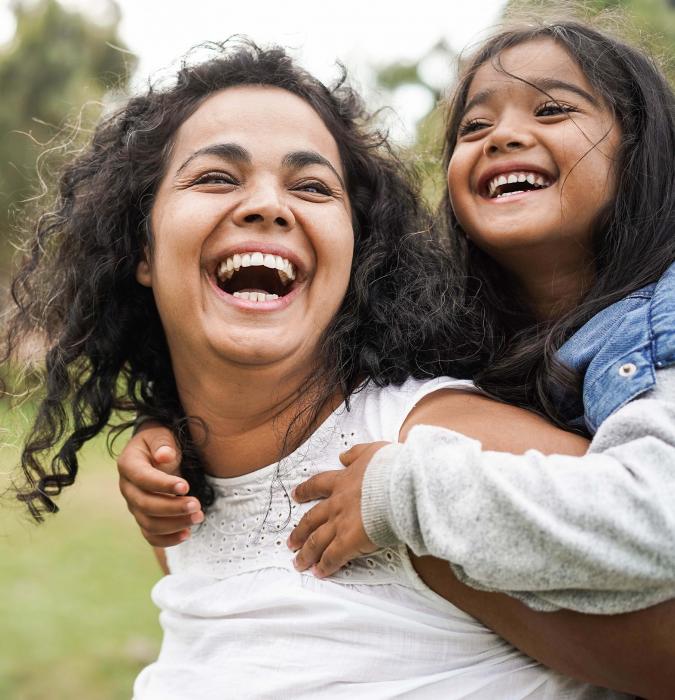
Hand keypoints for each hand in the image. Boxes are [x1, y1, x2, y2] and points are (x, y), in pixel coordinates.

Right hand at [117, 421, 203, 546]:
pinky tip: (187, 534)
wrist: (157, 450)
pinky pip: (151, 534)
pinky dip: (168, 539)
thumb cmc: (160, 441)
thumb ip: (162, 443)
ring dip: (174, 524)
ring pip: (149, 523)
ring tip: (198, 517)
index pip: (142, 478)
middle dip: (172, 508)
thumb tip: (164, 456)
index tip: (186, 487)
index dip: (163, 485)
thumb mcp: (161, 435)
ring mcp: (134, 505)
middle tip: (197, 505)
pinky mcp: (144, 517)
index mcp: (128, 464)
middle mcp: (127, 488)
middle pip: (145, 504)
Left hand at [287, 441, 388, 576]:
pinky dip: (324, 566)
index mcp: (343, 481)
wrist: (399, 485)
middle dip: (300, 531)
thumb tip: (343, 455)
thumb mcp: (372, 451)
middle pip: (311, 519)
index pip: (318, 485)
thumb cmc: (391, 468)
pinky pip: (332, 557)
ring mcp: (340, 523)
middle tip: (290, 541)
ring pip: (316, 541)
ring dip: (306, 553)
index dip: (306, 491)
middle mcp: (337, 503)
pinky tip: (319, 573)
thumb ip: (356, 453)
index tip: (296, 495)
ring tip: (299, 562)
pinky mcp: (349, 541)